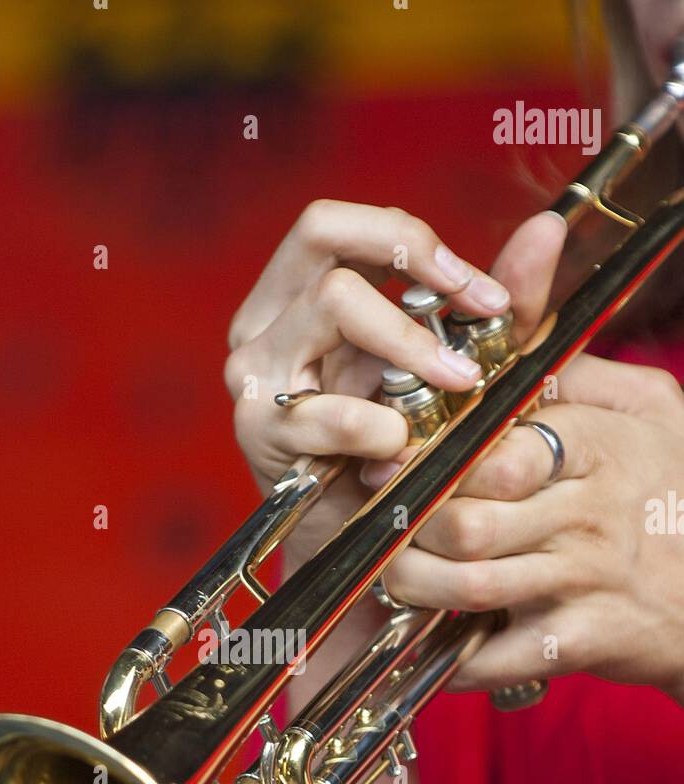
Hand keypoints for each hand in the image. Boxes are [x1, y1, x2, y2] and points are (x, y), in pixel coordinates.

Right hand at [224, 200, 565, 566]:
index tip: (482, 292)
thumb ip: (493, 305)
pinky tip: (399, 446)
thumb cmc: (399, 447)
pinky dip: (375, 425)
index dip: (412, 236)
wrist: (359, 541)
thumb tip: (548, 230)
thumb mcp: (450, 367)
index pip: (339, 223)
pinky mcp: (258, 429)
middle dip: (414, 263)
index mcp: (298, 293)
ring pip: (334, 303)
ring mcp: (254, 371)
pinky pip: (322, 408)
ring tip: (453, 384)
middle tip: (475, 313)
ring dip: (411, 342)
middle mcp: (266, 320)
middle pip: (323, 233)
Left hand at [379, 353, 683, 704]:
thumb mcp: (649, 409)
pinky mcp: (580, 643)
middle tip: (386, 527)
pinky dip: (451, 660)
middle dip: (410, 529)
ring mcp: (585, 583)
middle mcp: (589, 515)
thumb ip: (574, 371)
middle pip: (465, 524)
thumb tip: (509, 325)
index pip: (495, 453)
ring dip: (414, 588)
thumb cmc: (679, 489)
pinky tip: (435, 645)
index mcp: (597, 448)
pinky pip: (495, 657)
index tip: (393, 464)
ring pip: (468, 587)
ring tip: (398, 578)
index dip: (430, 461)